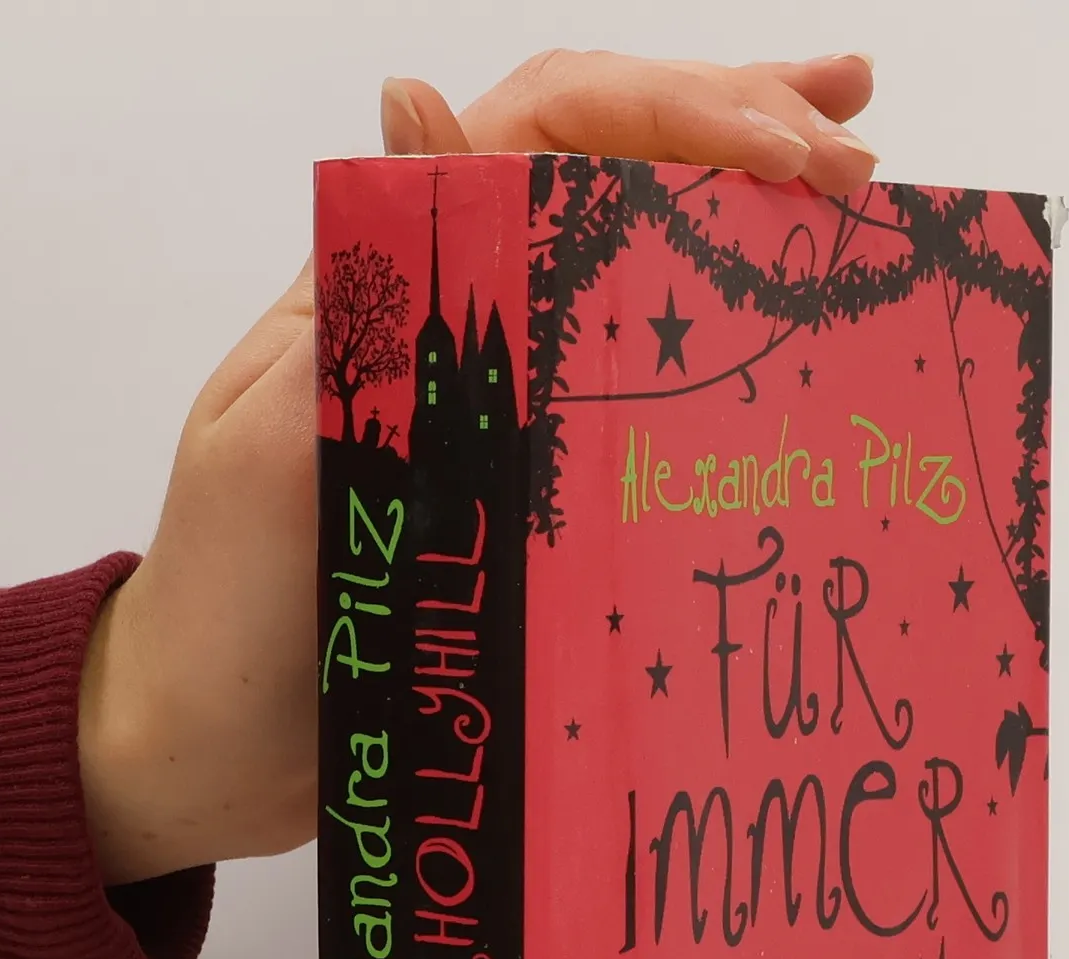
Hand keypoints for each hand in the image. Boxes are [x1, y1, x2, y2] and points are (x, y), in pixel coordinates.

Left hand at [78, 52, 876, 885]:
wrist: (208, 744)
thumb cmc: (225, 605)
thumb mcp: (274, 443)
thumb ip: (361, 299)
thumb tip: (413, 104)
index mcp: (390, 280)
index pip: (543, 130)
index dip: (673, 113)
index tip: (787, 154)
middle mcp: (455, 319)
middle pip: (602, 168)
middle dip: (735, 126)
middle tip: (859, 137)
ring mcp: (494, 399)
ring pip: (626, 261)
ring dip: (738, 211)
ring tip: (852, 187)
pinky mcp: (516, 484)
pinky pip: (626, 387)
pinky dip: (710, 345)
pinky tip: (783, 342)